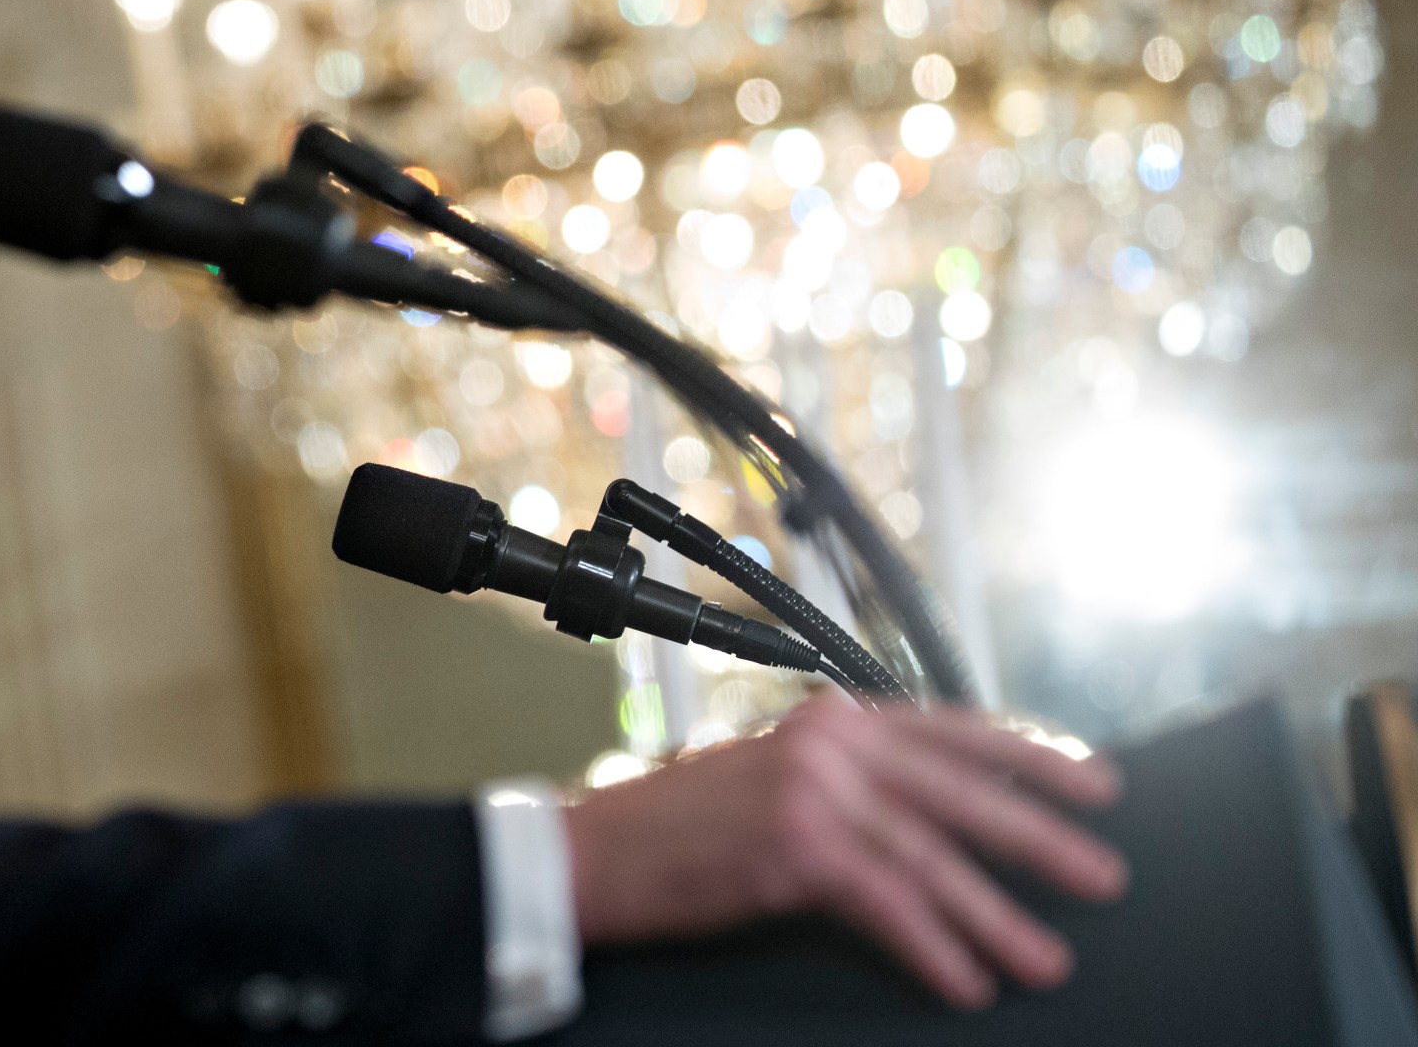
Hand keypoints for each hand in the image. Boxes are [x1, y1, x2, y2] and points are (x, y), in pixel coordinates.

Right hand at [562, 695, 1127, 1007]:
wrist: (594, 849)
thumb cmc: (674, 823)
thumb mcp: (771, 773)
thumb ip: (848, 779)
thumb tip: (935, 817)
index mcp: (831, 717)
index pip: (954, 727)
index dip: (1030, 755)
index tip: (1091, 781)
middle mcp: (830, 742)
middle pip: (961, 791)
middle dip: (1040, 838)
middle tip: (1102, 875)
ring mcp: (814, 790)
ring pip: (934, 857)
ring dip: (997, 916)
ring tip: (1044, 957)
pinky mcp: (797, 847)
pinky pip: (890, 903)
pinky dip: (935, 946)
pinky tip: (964, 979)